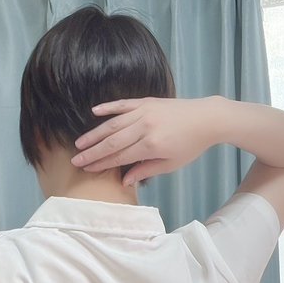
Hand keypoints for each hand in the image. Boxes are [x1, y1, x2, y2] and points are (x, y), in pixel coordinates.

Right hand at [70, 96, 220, 184]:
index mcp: (151, 145)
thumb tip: (124, 181)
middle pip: (112, 141)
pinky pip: (123, 104)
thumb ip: (146, 170)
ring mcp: (144, 112)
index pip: (120, 156)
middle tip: (76, 159)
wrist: (207, 118)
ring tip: (80, 143)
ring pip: (113, 123)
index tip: (87, 169)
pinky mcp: (146, 101)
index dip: (102, 164)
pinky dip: (108, 107)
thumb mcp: (171, 164)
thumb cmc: (191, 145)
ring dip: (95, 133)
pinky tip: (94, 112)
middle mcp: (145, 127)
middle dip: (93, 151)